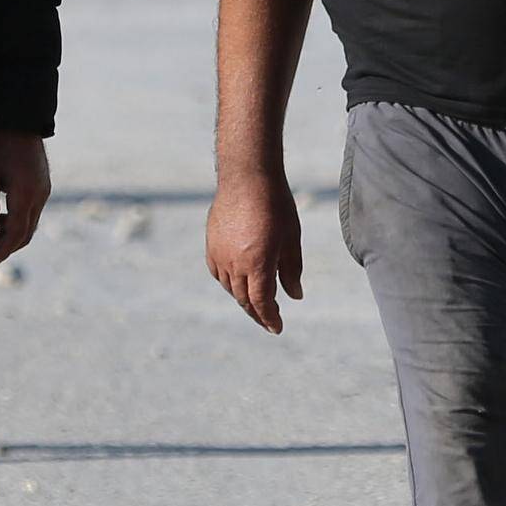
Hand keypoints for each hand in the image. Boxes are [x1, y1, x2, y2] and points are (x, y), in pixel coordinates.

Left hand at [0, 130, 50, 267]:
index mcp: (26, 194)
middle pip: (25, 234)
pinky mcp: (42, 186)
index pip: (16, 234)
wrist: (20, 120)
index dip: (1, 251)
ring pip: (29, 224)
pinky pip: (31, 213)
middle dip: (4, 248)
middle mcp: (40, 196)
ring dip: (9, 236)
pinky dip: (16, 222)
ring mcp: (43, 191)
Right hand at [206, 167, 302, 333]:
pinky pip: (218, 273)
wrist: (247, 177)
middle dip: (258, 313)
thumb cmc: (276, 205)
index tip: (277, 328)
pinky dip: (229, 283)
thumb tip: (294, 295)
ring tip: (256, 302)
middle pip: (245, 300)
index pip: (262, 303)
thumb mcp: (291, 239)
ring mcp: (219, 255)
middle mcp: (235, 264)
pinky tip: (238, 281)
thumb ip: (291, 270)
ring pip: (230, 288)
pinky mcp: (211, 245)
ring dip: (243, 299)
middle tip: (269, 320)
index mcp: (258, 264)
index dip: (270, 318)